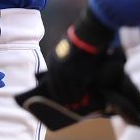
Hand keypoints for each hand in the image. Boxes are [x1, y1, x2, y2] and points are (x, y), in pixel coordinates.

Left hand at [15, 8, 139, 129]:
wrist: (88, 33)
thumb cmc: (81, 40)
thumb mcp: (66, 50)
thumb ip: (65, 64)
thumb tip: (68, 79)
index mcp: (51, 62)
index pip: (51, 82)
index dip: (56, 92)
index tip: (60, 99)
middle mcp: (56, 69)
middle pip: (57, 90)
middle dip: (63, 99)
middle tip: (68, 106)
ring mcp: (66, 73)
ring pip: (67, 92)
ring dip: (72, 100)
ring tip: (76, 106)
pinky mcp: (77, 75)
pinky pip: (77, 90)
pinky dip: (80, 96)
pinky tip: (83, 100)